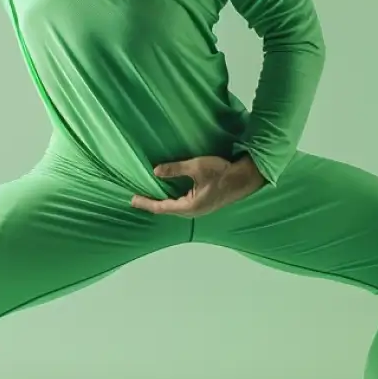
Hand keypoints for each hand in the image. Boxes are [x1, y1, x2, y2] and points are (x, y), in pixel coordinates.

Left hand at [130, 154, 267, 217]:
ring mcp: (200, 209)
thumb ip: (175, 169)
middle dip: (151, 204)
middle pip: (167, 210)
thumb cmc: (222, 172)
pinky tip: (168, 192)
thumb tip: (155, 171)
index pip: (162, 207)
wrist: (245, 178)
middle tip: (136, 199)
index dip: (146, 203)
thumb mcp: (196, 167)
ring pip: (175, 207)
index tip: (132, 200)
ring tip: (149, 196)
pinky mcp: (204, 204)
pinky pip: (182, 204)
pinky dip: (172, 199)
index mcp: (190, 206)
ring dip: (162, 202)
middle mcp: (194, 211)